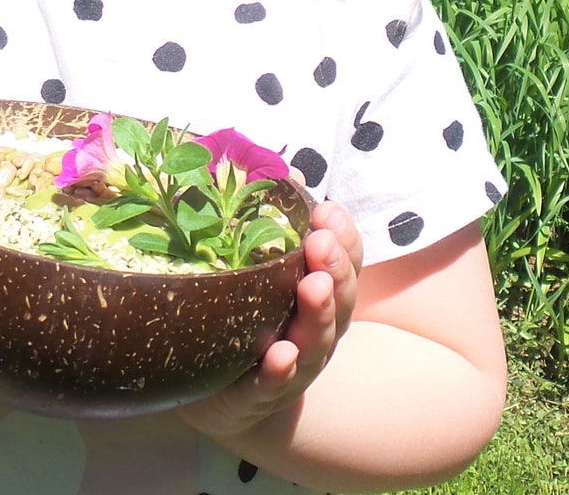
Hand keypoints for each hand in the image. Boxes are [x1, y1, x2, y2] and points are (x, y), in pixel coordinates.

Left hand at [176, 201, 361, 437]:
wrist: (223, 399)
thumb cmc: (245, 318)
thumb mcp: (258, 267)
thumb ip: (273, 218)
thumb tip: (286, 169)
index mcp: (318, 292)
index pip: (344, 261)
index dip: (343, 237)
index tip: (328, 210)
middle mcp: (315, 329)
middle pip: (339, 298)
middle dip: (336, 267)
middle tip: (322, 243)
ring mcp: (293, 365)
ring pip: (316, 341)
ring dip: (318, 313)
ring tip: (313, 286)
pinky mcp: (258, 395)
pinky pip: (273, 385)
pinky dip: (280, 371)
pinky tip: (279, 355)